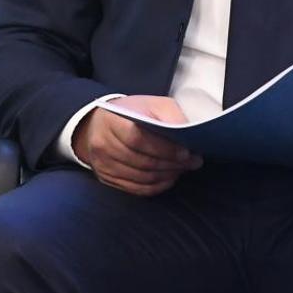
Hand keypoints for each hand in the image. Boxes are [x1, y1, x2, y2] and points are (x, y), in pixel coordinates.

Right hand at [71, 95, 202, 196]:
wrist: (100, 123)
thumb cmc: (131, 113)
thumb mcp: (152, 104)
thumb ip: (170, 116)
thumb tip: (189, 136)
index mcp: (111, 120)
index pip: (138, 139)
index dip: (164, 148)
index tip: (186, 152)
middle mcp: (103, 144)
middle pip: (142, 161)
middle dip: (172, 164)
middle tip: (192, 161)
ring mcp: (103, 164)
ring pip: (142, 178)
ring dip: (168, 175)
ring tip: (183, 168)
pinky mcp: (107, 178)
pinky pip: (138, 189)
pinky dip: (158, 185)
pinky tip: (169, 176)